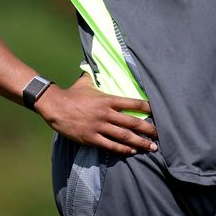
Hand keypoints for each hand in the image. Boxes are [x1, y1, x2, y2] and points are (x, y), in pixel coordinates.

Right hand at [34, 74, 157, 155]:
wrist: (55, 106)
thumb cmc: (72, 94)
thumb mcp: (86, 82)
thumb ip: (97, 76)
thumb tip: (99, 64)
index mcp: (107, 99)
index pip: (133, 103)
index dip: (148, 108)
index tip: (158, 114)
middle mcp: (106, 113)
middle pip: (133, 122)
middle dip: (149, 130)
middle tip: (160, 135)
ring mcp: (99, 126)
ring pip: (124, 136)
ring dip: (140, 142)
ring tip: (152, 147)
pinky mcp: (91, 138)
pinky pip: (111, 145)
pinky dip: (123, 149)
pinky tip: (133, 151)